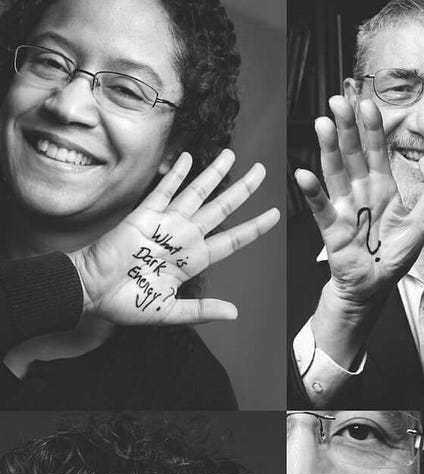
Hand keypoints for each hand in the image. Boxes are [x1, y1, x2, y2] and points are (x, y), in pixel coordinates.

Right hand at [70, 150, 277, 325]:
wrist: (92, 293)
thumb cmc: (127, 304)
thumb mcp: (171, 312)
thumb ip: (202, 310)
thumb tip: (234, 313)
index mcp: (194, 260)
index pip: (233, 240)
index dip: (254, 227)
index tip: (275, 215)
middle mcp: (184, 237)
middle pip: (222, 209)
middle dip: (243, 190)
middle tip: (263, 171)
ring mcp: (165, 224)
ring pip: (197, 193)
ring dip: (214, 173)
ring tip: (232, 154)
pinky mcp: (142, 216)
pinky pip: (163, 191)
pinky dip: (175, 174)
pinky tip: (188, 157)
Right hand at [294, 96, 423, 310]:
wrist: (374, 285)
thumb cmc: (393, 255)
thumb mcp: (420, 226)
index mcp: (382, 188)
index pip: (376, 152)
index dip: (372, 129)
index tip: (368, 103)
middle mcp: (360, 192)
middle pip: (352, 154)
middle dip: (346, 127)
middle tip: (338, 100)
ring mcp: (344, 207)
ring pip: (335, 172)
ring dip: (328, 148)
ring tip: (322, 123)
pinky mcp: (332, 228)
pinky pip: (321, 207)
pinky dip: (313, 191)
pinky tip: (303, 174)